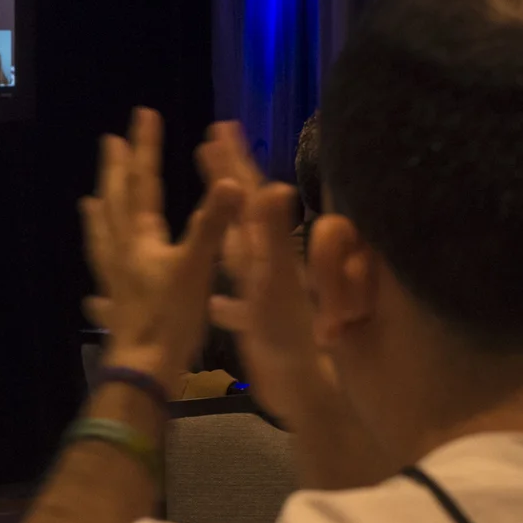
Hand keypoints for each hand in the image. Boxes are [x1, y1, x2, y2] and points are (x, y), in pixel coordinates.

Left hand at [79, 109, 240, 392]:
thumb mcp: (198, 267)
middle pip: (114, 202)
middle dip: (115, 170)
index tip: (143, 114)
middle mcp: (121, 253)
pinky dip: (99, 262)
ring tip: (89, 200)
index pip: (143, 182)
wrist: (142, 371)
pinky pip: (102, 274)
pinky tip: (95, 278)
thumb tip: (232, 182)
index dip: (145, 147)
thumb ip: (214, 224)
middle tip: (111, 142)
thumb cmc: (171, 318)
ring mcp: (114, 280)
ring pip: (102, 237)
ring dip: (99, 213)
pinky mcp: (115, 305)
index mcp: (140, 238)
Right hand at [208, 168, 336, 427]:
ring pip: (239, 252)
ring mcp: (266, 293)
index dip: (234, 164)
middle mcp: (268, 265)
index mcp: (270, 252)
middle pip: (244, 214)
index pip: (250, 197)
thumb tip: (278, 186)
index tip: (220, 129)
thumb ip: (279, 239)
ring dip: (224, 229)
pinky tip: (211, 301)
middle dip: (228, 180)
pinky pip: (237, 304)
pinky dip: (222, 298)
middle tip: (209, 145)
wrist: (315, 393)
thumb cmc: (299, 341)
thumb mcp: (281, 285)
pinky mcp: (262, 324)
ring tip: (207, 207)